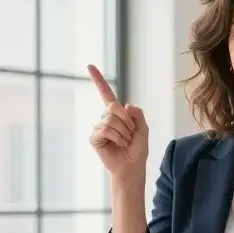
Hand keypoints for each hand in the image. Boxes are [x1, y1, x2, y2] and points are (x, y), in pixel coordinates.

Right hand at [88, 64, 148, 182]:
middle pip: (114, 107)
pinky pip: (104, 130)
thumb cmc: (137, 149)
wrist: (132, 167)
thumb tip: (126, 106)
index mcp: (117, 113)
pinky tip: (118, 144)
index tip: (89, 66)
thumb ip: (138, 115)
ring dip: (122, 132)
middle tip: (130, 134)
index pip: (106, 94)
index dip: (98, 80)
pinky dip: (115, 137)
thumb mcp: (144, 129)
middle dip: (126, 121)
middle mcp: (106, 118)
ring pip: (110, 120)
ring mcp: (99, 127)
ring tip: (124, 142)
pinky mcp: (95, 138)